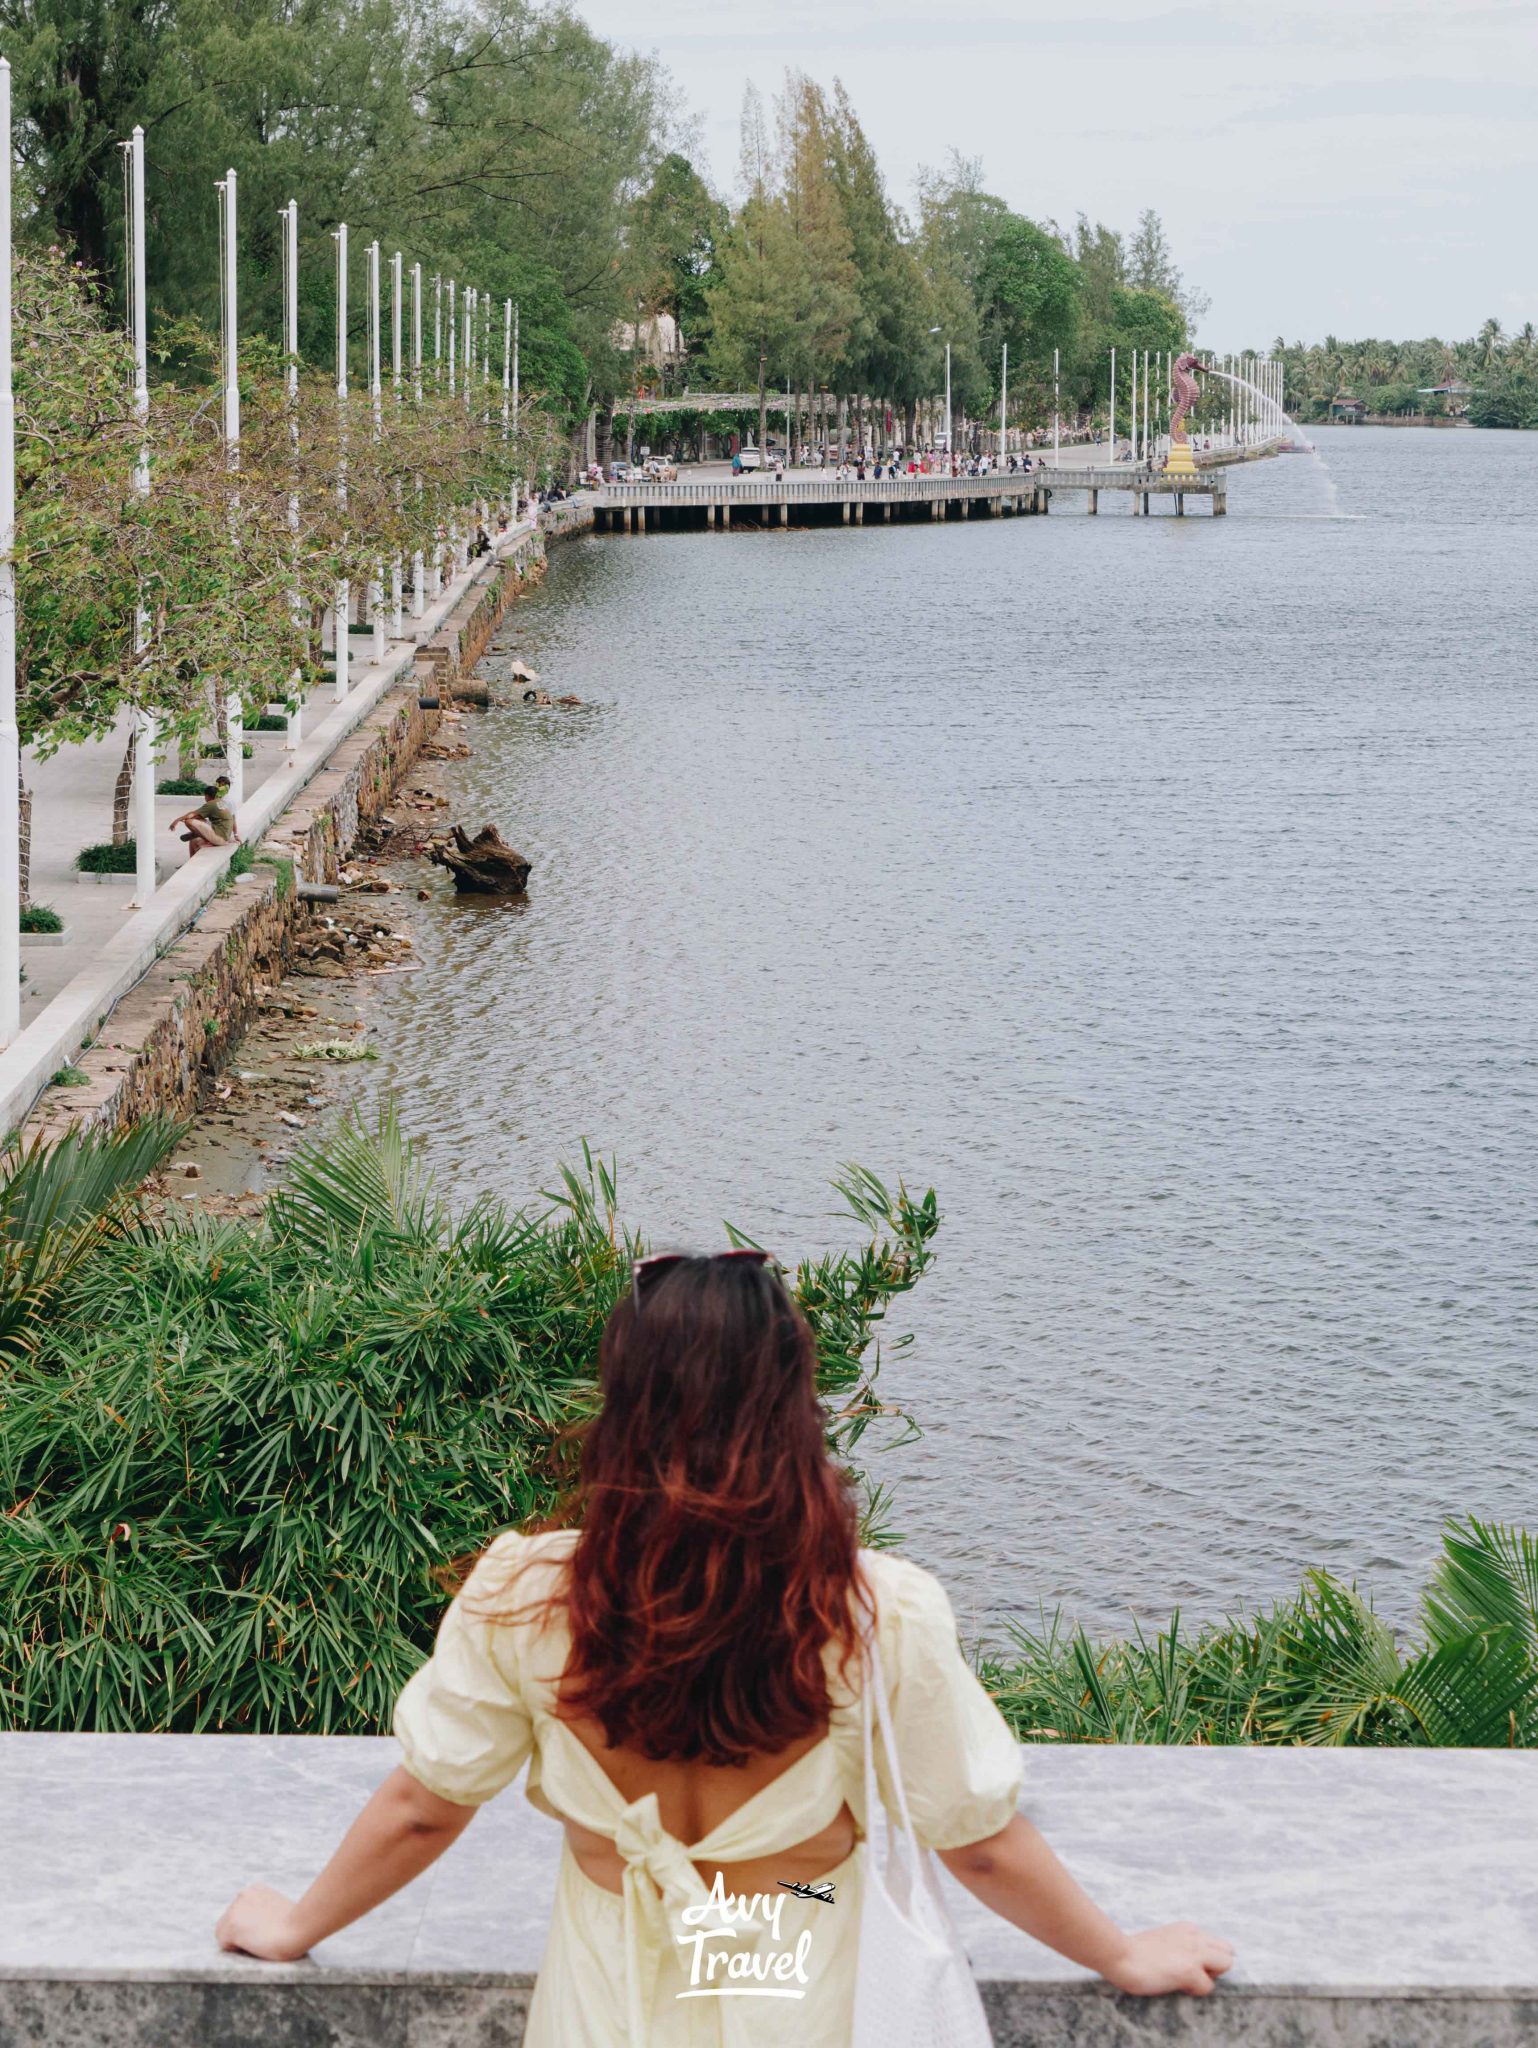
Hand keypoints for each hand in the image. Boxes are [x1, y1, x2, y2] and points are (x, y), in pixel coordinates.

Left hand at [215, 1883, 308, 1961]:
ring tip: (259, 1941)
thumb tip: (258, 1925)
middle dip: (240, 1932)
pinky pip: (224, 1944)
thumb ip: (263, 1912)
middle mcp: (243, 1894)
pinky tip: (254, 1944)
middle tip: (262, 1937)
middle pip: (228, 1922)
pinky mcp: (232, 1924)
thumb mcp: (278, 1909)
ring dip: (237, 1941)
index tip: (265, 1931)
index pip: (240, 1913)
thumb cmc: (294, 1925)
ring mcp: (236, 1908)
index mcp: (256, 1889)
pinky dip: (235, 1949)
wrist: (298, 1928)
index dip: (249, 1927)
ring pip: (223, 1933)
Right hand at [1102, 1923, 1233, 1996]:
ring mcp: (1194, 1953)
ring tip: (1187, 1980)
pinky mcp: (1189, 1970)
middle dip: (1216, 1967)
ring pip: (1226, 1964)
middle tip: (1193, 1974)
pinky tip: (1176, 1986)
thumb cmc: (1135, 1951)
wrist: (1120, 1955)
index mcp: (1188, 1928)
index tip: (1189, 1965)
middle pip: (1228, 1952)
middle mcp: (1194, 1936)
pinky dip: (1196, 1991)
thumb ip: (1181, 1945)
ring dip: (1210, 1977)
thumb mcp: (1164, 1939)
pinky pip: (1208, 1986)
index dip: (1208, 1959)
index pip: (1217, 1943)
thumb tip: (1191, 1962)